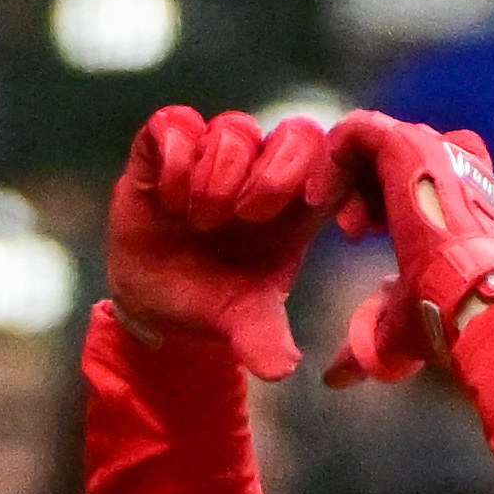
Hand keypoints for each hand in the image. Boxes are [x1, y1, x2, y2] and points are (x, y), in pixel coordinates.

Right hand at [106, 105, 343, 379]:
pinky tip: (168, 198)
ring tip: (198, 220)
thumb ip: (263, 338)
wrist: (154, 302)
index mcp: (299, 203)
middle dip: (273, 175)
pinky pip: (176, 124)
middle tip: (245, 217)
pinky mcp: (166, 147)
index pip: (338, 160)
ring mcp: (213, 153)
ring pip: (234, 128)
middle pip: (296, 133)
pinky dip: (176, 158)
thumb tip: (281, 368)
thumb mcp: (241, 321)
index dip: (336, 172)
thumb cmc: (213, 299)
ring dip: (217, 175)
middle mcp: (262, 169)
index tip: (314, 209)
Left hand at [322, 112, 493, 386]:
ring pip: (375, 141)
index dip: (375, 201)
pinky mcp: (409, 146)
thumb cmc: (450, 321)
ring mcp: (435, 152)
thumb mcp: (401, 329)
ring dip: (345, 175)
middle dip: (360, 187)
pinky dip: (331, 157)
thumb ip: (368, 339)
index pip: (413, 175)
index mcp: (459, 201)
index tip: (355, 236)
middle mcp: (453, 169)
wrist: (474, 302)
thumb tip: (335, 377)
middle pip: (393, 156)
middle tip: (350, 230)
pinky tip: (318, 197)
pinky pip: (357, 129)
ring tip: (330, 213)